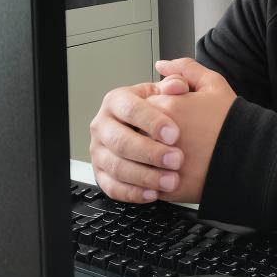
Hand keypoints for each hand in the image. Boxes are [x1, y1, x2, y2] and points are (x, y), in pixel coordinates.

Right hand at [89, 77, 188, 203]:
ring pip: (117, 167)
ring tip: (171, 179)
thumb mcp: (168, 92)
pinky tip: (154, 193)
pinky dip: (134, 193)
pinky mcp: (102, 175)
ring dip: (146, 176)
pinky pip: (113, 188)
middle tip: (176, 159)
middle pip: (121, 141)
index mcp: (116, 101)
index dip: (152, 121)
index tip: (175, 133)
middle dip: (150, 152)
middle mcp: (103, 126)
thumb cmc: (159, 111)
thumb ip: (175, 84)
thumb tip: (176, 86)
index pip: (129, 108)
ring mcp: (100, 152)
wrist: (150, 131)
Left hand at [146, 58, 236, 203]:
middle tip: (165, 136)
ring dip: (144, 158)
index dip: (152, 111)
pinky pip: (145, 183)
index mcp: (166, 107)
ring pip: (135, 160)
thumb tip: (161, 65)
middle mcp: (158, 136)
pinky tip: (170, 172)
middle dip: (144, 134)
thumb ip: (184, 69)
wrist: (250, 156)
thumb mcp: (213, 84)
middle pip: (133, 133)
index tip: (167, 116)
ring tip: (166, 156)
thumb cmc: (232, 121)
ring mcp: (161, 164)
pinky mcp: (167, 187)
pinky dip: (151, 179)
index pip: (138, 107)